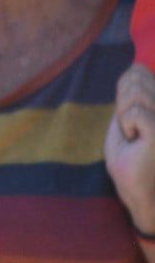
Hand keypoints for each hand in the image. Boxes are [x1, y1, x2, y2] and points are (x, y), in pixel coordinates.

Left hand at [106, 64, 154, 232]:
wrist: (141, 195)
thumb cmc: (132, 163)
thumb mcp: (125, 124)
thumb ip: (130, 97)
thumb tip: (134, 67)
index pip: (139, 72)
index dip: (124, 90)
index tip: (130, 119)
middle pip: (135, 78)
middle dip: (122, 104)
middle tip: (131, 132)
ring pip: (135, 92)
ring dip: (124, 117)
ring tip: (135, 137)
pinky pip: (134, 111)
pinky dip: (126, 126)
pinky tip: (138, 142)